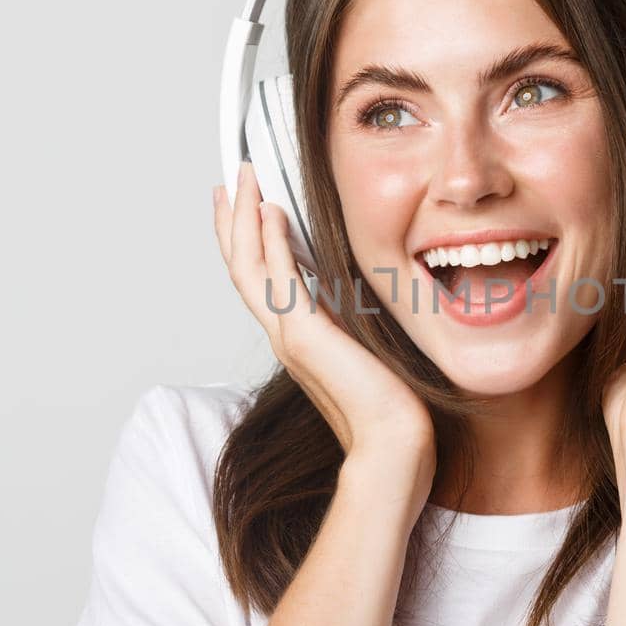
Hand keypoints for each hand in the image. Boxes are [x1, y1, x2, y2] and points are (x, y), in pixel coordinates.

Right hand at [215, 163, 435, 513]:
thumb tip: (358, 297)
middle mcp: (284, 336)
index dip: (248, 240)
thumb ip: (352, 326)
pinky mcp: (305, 336)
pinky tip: (271, 211)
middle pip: (241, 266)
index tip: (247, 206)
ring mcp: (289, 336)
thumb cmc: (389, 411)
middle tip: (233, 179)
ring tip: (244, 179)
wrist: (393, 446)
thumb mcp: (366, 352)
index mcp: (297, 340)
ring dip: (245, 218)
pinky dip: (272, 242)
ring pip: (249, 266)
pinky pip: (279, 278)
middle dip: (235, 219)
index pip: (260, 280)